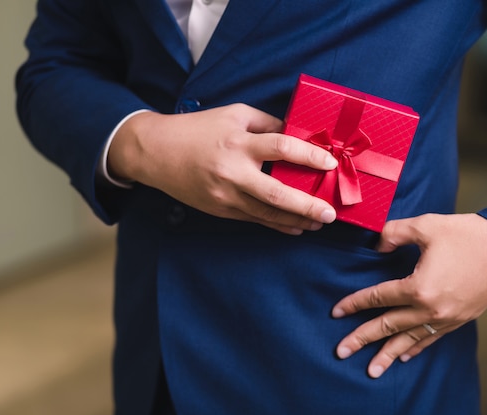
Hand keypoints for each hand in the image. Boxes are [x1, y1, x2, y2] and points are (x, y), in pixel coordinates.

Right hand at [108, 104, 337, 234]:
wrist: (155, 153)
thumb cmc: (197, 129)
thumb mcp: (233, 114)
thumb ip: (266, 123)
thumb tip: (296, 134)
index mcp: (239, 143)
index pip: (282, 148)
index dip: (309, 156)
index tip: (330, 163)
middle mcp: (233, 172)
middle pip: (277, 194)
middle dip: (308, 205)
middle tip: (331, 213)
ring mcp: (226, 195)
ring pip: (267, 213)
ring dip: (297, 220)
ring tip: (320, 222)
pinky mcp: (221, 209)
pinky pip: (254, 219)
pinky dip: (277, 224)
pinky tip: (295, 227)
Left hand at [332, 213, 486, 377]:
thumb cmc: (469, 233)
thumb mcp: (426, 225)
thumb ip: (394, 233)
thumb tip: (376, 244)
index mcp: (419, 287)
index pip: (378, 298)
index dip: (354, 304)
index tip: (336, 312)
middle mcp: (431, 309)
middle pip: (388, 327)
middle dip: (362, 339)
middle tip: (341, 352)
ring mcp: (448, 318)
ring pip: (410, 341)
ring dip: (388, 355)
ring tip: (371, 371)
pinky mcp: (462, 319)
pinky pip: (433, 338)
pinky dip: (417, 348)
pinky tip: (405, 356)